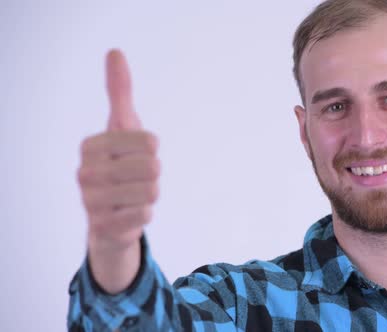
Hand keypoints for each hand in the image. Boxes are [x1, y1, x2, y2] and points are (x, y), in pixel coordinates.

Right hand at [77, 50, 159, 292]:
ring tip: (131, 196)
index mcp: (91, 145)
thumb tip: (115, 51)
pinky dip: (145, 213)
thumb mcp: (121, 127)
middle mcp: (86, 172)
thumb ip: (120, 92)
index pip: (150, 141)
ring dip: (150, 194)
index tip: (134, 156)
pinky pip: (146, 215)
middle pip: (152, 167)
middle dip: (153, 175)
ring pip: (151, 192)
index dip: (152, 150)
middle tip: (135, 180)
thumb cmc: (119, 164)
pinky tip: (129, 213)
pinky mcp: (103, 227)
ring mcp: (91, 201)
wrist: (108, 216)